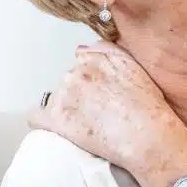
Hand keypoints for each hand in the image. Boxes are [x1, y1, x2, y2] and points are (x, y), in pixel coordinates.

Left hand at [30, 43, 186, 176]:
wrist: (147, 137)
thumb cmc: (150, 109)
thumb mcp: (137, 69)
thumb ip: (109, 52)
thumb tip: (83, 50)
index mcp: (98, 58)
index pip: (82, 61)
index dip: (91, 80)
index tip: (100, 95)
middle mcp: (78, 71)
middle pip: (70, 81)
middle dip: (80, 95)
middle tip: (98, 114)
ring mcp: (65, 94)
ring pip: (56, 98)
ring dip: (66, 110)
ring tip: (88, 126)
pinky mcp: (57, 118)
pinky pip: (36, 117)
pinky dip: (43, 122)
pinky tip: (57, 129)